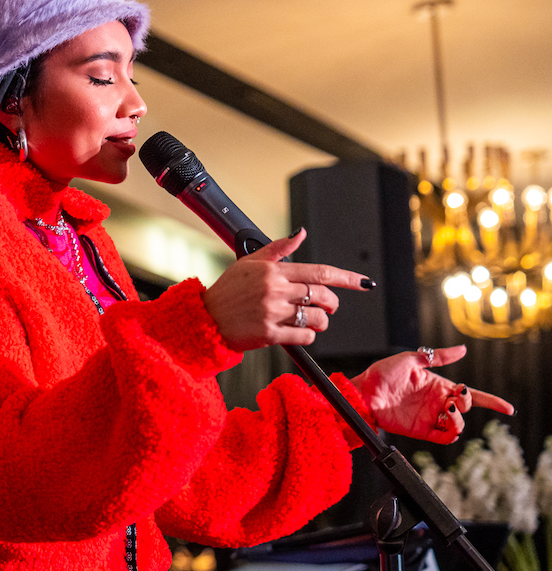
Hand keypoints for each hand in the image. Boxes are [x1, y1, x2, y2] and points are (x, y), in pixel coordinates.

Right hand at [201, 229, 369, 351]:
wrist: (205, 319)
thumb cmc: (227, 291)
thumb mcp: (249, 262)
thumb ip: (278, 249)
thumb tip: (300, 233)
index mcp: (272, 271)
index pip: (319, 272)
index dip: (347, 278)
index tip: (364, 282)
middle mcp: (274, 290)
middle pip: (322, 296)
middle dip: (332, 303)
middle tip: (328, 306)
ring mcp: (272, 312)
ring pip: (316, 318)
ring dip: (321, 322)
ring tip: (311, 321)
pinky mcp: (268, 334)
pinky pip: (304, 336)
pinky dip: (307, 336)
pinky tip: (298, 332)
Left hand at [351, 345, 513, 443]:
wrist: (363, 392)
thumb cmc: (382, 374)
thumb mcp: (410, 359)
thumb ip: (436, 356)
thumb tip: (463, 349)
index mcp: (437, 385)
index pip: (470, 394)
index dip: (490, 401)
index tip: (507, 408)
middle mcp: (437, 402)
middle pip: (466, 407)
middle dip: (468, 402)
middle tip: (456, 396)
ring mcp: (430, 417)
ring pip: (459, 426)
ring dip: (460, 419)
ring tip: (447, 408)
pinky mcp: (421, 430)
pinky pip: (444, 438)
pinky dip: (451, 433)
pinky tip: (446, 422)